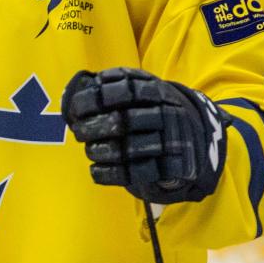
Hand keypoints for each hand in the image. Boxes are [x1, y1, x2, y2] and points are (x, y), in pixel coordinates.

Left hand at [61, 67, 228, 203]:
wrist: (192, 140)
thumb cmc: (151, 111)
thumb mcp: (139, 91)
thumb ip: (108, 89)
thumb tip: (71, 93)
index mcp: (156, 90)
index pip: (123, 90)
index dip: (94, 99)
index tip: (75, 108)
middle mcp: (166, 113)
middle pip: (124, 121)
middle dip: (94, 128)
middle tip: (79, 132)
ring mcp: (171, 142)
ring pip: (128, 149)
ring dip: (100, 151)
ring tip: (90, 151)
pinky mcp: (172, 168)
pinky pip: (135, 174)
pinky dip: (109, 174)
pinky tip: (96, 170)